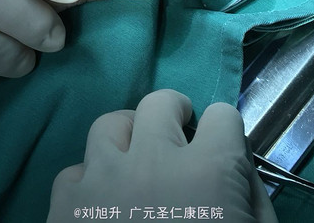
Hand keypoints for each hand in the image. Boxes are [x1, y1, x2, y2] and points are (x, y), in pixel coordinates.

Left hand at [47, 89, 277, 222]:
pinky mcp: (64, 209)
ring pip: (109, 125)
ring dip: (128, 141)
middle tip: (180, 143)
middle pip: (160, 103)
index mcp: (209, 172)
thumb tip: (234, 168)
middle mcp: (153, 162)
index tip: (222, 154)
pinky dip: (89, 185)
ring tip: (136, 166)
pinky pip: (73, 173)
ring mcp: (102, 182)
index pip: (221, 116)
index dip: (225, 136)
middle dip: (176, 117)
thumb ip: (249, 199)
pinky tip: (102, 209)